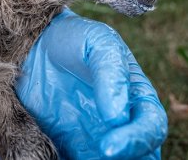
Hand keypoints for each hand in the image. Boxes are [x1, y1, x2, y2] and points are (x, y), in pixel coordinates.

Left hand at [16, 8, 166, 158]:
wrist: (35, 47)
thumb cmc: (74, 40)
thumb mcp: (98, 42)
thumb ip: (111, 73)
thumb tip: (118, 116)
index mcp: (139, 97)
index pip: (152, 127)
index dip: (137, 140)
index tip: (108, 147)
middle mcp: (123, 123)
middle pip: (143, 155)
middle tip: (99, 156)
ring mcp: (98, 139)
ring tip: (83, 158)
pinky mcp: (72, 149)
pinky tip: (59, 159)